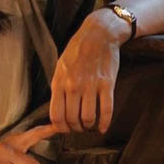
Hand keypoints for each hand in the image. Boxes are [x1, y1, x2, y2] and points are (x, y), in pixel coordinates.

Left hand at [50, 9, 124, 133]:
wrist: (98, 34)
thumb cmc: (77, 50)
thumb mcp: (60, 66)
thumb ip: (58, 86)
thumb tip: (58, 108)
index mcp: (59, 82)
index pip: (56, 115)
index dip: (60, 128)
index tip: (65, 129)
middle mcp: (73, 86)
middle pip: (72, 119)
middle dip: (75, 129)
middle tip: (79, 128)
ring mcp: (91, 86)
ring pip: (88, 118)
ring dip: (89, 127)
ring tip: (89, 126)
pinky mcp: (107, 84)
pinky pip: (106, 110)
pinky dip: (104, 123)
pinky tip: (103, 127)